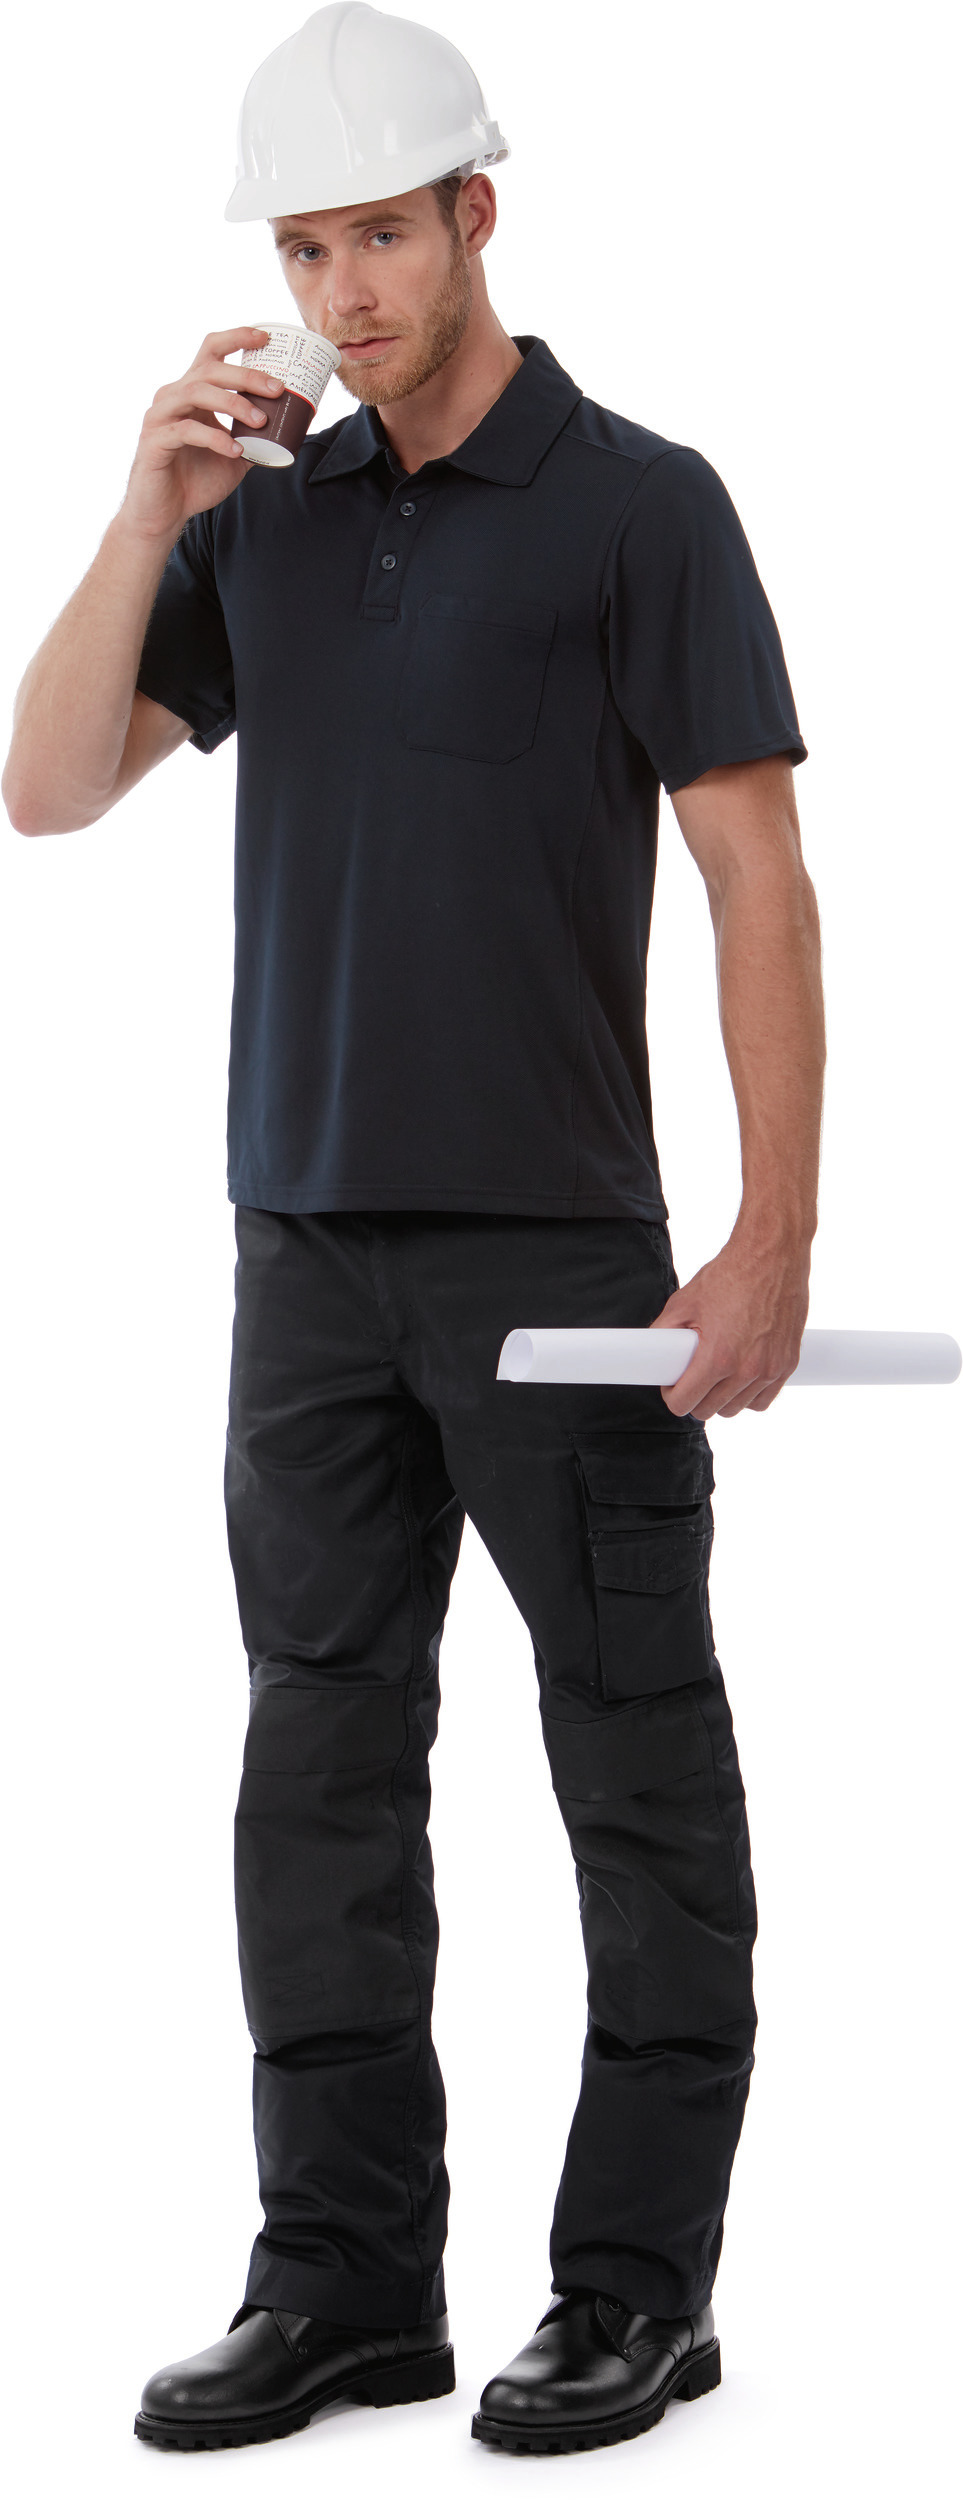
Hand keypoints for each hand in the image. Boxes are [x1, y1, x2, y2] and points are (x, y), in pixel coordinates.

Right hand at [118, 328, 286, 541]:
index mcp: (191, 392)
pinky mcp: (154, 441)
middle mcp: (173, 396)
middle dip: (246, 375)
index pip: (211, 351)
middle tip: (277, 389)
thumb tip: (293, 429)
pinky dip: (215, 438)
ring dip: (233, 403)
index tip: (267, 338)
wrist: (164, 514)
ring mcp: (160, 416)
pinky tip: (236, 450)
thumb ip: (257, 438)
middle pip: (209, 369)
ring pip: (196, 392)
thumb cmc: (196, 480)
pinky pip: (186, 431)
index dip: (237, 337)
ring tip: (261, 420)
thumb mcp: (236, 456)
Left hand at [650, 1220, 811, 1419]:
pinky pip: (762, 1401)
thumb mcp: (685, 1302)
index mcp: (718, 1358)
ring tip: (716, 1373)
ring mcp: (770, 1370)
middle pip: (709, 1411)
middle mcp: (746, 1370)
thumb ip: (664, 1332)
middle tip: (692, 1375)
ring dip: (722, 1397)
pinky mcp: (788, 1365)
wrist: (773, 1255)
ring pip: (736, 1409)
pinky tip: (739, 1377)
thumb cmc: (731, 1275)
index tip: (672, 1383)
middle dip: (695, 1396)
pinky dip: (748, 1395)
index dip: (672, 1395)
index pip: (685, 1404)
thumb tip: (652, 1352)